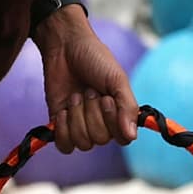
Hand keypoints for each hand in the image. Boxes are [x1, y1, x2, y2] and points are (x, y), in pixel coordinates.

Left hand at [33, 9, 138, 152]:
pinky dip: (63, 129)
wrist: (65, 47)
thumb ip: (128, 107)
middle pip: (100, 139)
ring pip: (82, 142)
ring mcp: (80, 125)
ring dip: (77, 116)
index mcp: (119, 114)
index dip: (113, 121)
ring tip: (76, 95)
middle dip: (91, 112)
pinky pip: (64, 146)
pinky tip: (63, 111)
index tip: (106, 98)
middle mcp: (102, 123)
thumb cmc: (95, 59)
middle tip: (88, 90)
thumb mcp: (117, 79)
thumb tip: (131, 136)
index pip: (123, 138)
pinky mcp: (60, 126)